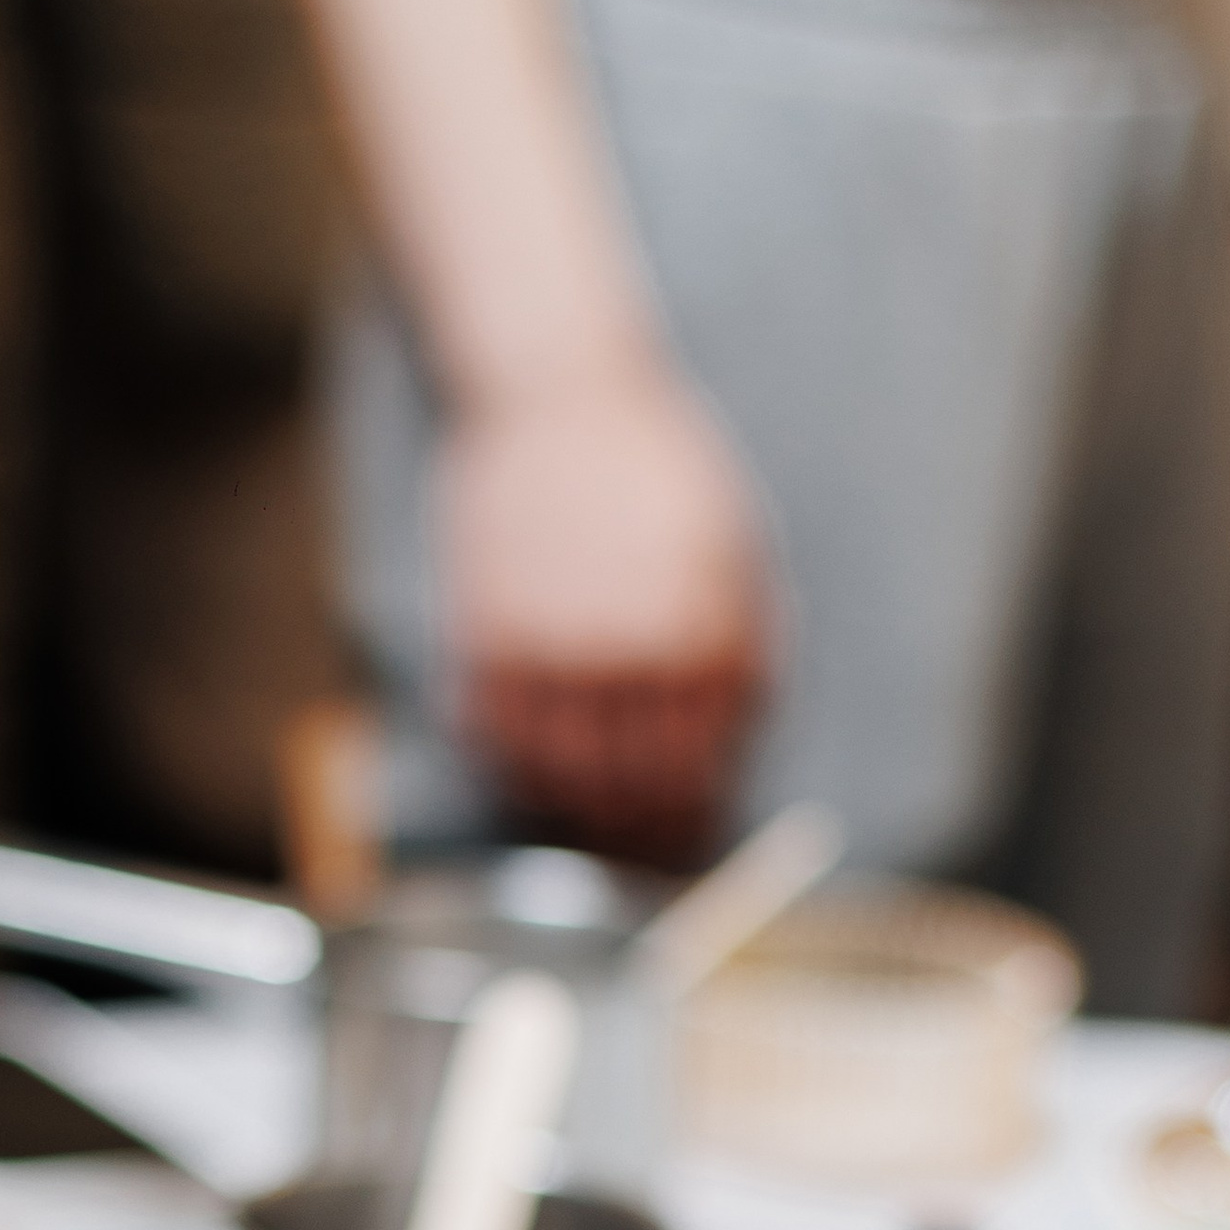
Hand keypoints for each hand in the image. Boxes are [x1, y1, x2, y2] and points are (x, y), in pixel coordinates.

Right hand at [440, 363, 772, 865]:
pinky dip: (514, 758)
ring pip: (563, 775)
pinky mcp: (487, 638)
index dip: (695, 805)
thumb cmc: (657, 471)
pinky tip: (532, 755)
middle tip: (638, 835)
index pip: (702, 762)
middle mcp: (631, 652)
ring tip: (586, 806)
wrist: (561, 394)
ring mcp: (554, 650)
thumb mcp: (733, 548)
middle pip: (635, 785)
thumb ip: (742, 644)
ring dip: (576, 805)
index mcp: (705, 633)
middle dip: (641, 823)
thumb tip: (734, 740)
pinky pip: (498, 736)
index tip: (687, 823)